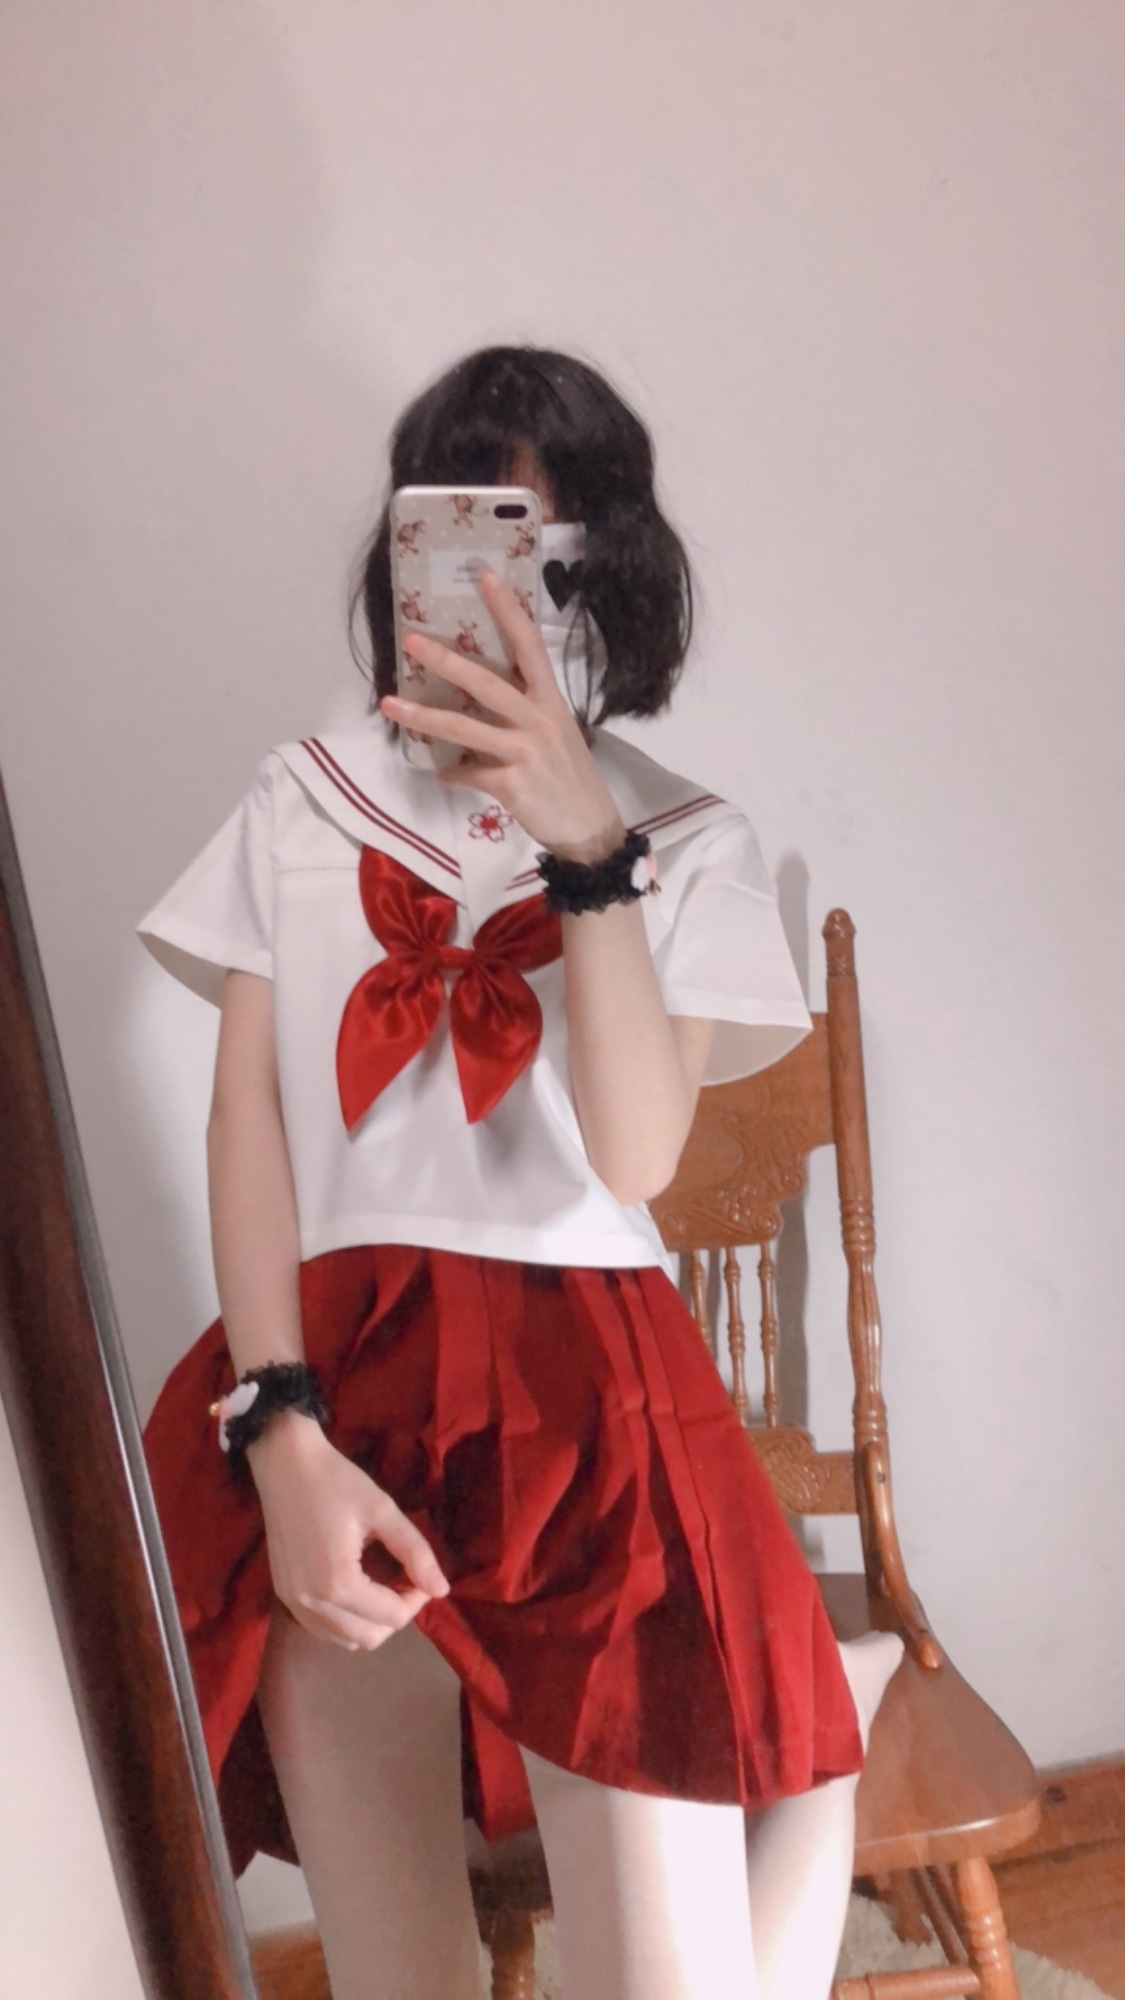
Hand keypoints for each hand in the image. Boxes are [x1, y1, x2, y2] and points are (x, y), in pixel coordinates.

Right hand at [248, 1413, 449, 1650]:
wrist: (285, 1463)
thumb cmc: (336, 1481)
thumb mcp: (383, 1510)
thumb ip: (415, 1552)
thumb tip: (442, 1590)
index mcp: (337, 1582)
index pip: (392, 1617)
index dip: (417, 1598)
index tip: (421, 1572)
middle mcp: (311, 1602)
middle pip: (369, 1638)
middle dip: (396, 1614)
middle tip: (404, 1579)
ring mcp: (292, 1601)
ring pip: (344, 1640)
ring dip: (370, 1622)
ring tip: (381, 1584)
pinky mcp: (283, 1595)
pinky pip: (321, 1628)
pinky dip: (345, 1620)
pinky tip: (355, 1589)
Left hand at [382, 571, 624, 861]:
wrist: (590, 829)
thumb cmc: (571, 779)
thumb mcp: (557, 735)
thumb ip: (524, 715)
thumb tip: (479, 703)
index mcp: (552, 702)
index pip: (529, 647)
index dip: (508, 612)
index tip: (486, 578)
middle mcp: (540, 720)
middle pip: (487, 683)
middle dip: (447, 661)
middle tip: (412, 641)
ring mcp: (526, 752)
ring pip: (466, 727)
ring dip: (425, 716)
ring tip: (391, 705)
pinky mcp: (513, 784)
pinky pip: (470, 773)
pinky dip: (453, 773)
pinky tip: (444, 774)